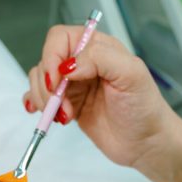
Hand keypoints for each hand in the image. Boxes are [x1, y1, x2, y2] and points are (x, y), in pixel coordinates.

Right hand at [22, 26, 177, 169]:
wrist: (146, 143)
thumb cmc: (145, 108)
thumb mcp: (131, 74)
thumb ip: (100, 58)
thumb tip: (66, 66)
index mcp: (98, 47)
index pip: (61, 38)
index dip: (52, 57)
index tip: (56, 81)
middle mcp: (84, 62)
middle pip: (46, 60)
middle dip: (47, 84)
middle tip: (60, 106)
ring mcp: (74, 84)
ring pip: (41, 80)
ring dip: (44, 99)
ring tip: (65, 116)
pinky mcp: (69, 105)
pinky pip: (41, 97)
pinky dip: (35, 104)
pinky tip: (44, 114)